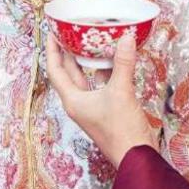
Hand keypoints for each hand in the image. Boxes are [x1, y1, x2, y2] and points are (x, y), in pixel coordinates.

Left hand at [45, 34, 156, 166]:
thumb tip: (126, 38)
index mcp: (73, 100)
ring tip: (93, 41)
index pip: (55, 71)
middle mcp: (80, 103)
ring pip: (87, 78)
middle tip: (72, 32)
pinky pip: (103, 84)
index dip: (52, 51)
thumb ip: (123, 64)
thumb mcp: (121, 92)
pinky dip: (107, 71)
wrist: (136, 155)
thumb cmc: (121, 130)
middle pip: (69, 73)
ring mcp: (94, 106)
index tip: (53, 33)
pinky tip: (115, 60)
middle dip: (69, 53)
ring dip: (89, 61)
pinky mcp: (108, 108)